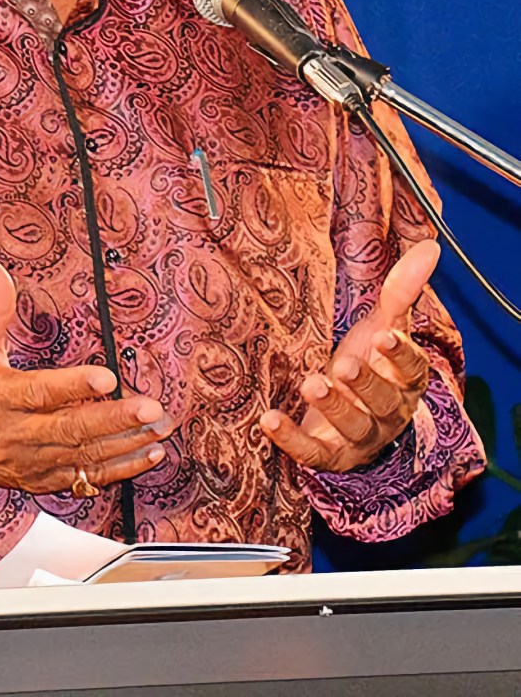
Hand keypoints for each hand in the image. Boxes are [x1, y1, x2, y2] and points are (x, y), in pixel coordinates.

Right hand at [0, 258, 173, 491]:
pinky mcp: (39, 479)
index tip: (107, 377)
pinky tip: (149, 455)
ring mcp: (28, 462)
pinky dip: (119, 470)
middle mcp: (14, 434)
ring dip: (125, 445)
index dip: (73, 386)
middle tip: (149, 408)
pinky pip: (83, 479)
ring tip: (158, 429)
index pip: (39, 392)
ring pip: (82, 456)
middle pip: (69, 429)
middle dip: (113, 420)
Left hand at [259, 239, 436, 471]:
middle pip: (382, 401)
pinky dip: (291, 439)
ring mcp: (358, 437)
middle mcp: (387, 412)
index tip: (385, 336)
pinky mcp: (328, 454)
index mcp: (404, 381)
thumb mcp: (382, 325)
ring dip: (332, 407)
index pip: (411, 371)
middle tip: (343, 365)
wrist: (347, 412)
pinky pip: (312, 453)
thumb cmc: (369, 361)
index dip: (400, 355)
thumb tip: (429, 247)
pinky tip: (270, 420)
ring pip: (352, 427)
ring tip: (311, 384)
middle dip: (364, 383)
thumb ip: (402, 291)